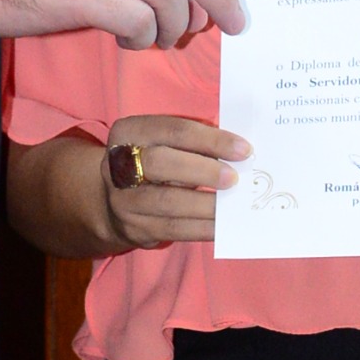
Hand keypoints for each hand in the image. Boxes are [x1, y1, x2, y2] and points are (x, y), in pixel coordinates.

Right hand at [96, 116, 247, 249]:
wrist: (115, 202)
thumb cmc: (154, 164)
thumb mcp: (162, 143)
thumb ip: (193, 143)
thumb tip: (238, 152)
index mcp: (128, 133)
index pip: (173, 130)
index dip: (211, 139)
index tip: (243, 149)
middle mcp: (118, 165)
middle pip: (161, 163)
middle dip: (203, 170)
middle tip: (234, 178)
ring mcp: (124, 200)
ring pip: (167, 201)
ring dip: (205, 203)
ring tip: (232, 203)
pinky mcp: (135, 228)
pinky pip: (174, 229)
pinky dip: (202, 227)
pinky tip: (222, 224)